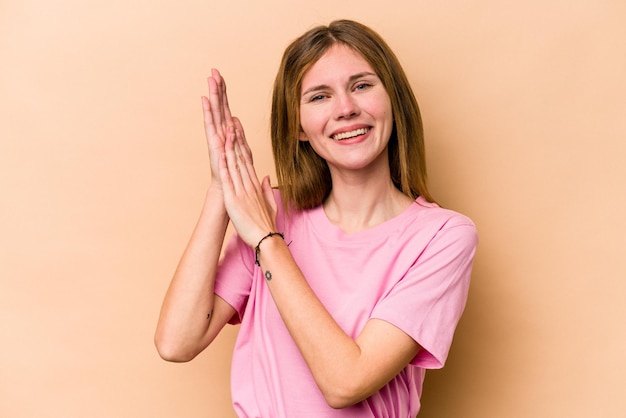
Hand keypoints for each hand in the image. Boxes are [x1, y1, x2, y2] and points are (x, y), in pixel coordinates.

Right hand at [202, 68, 234, 190]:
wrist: (228, 189)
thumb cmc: (235, 173)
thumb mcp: (241, 151)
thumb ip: (239, 134)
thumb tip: (235, 120)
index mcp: (228, 132)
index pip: (226, 108)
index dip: (224, 93)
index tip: (221, 76)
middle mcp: (220, 132)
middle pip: (219, 106)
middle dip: (217, 88)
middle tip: (213, 70)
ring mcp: (216, 137)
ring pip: (215, 112)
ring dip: (213, 95)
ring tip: (210, 80)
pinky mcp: (214, 143)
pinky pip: (210, 125)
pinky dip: (208, 112)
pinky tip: (205, 100)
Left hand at [219, 124, 277, 247]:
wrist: (266, 238)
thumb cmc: (266, 224)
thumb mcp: (269, 203)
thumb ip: (266, 189)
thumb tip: (266, 177)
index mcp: (255, 185)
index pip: (247, 160)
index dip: (242, 144)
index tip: (239, 131)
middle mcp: (249, 185)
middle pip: (241, 158)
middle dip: (236, 139)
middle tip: (231, 122)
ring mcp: (241, 191)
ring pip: (234, 165)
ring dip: (229, 148)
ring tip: (225, 132)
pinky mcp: (233, 200)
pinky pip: (228, 181)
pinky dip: (224, 167)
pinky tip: (220, 156)